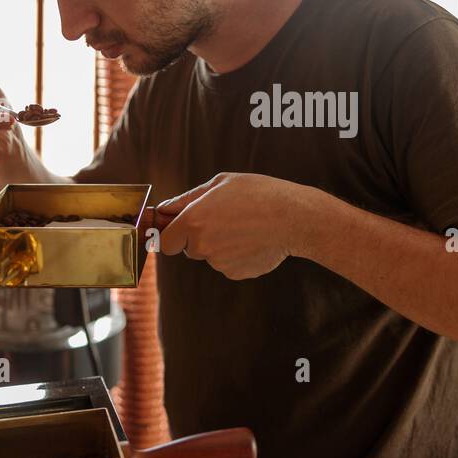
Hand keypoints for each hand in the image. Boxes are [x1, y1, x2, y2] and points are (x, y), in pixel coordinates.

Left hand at [157, 173, 311, 279]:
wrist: (293, 218)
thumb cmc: (258, 194)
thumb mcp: (220, 184)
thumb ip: (187, 199)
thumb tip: (164, 209)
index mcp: (193, 222)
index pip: (165, 242)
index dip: (172, 235)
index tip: (180, 229)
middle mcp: (202, 246)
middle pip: (189, 249)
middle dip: (199, 237)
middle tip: (224, 220)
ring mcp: (219, 263)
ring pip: (210, 256)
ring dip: (220, 245)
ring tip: (245, 227)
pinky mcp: (236, 273)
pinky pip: (228, 265)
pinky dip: (236, 255)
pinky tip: (253, 240)